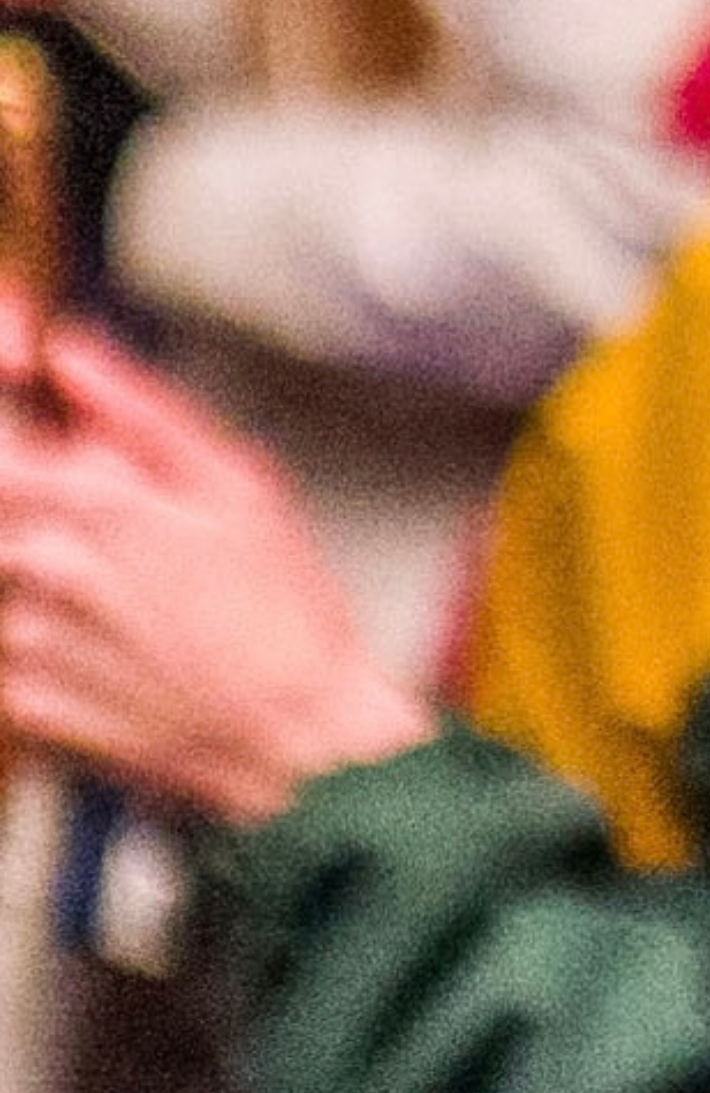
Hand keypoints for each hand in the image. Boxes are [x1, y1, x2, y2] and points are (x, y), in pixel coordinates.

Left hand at [0, 311, 430, 827]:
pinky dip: (47, 637)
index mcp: (93, 505)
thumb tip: (69, 352)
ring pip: (6, 579)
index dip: (8, 405)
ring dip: (44, 575)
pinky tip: (118, 646)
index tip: (24, 381)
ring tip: (133, 599)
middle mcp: (39, 568)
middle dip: (47, 505)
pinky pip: (8, 648)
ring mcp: (22, 639)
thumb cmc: (285, 613)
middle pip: (4, 509)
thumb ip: (139, 411)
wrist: (297, 740)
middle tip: (124, 533)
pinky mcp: (21, 700)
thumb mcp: (240, 487)